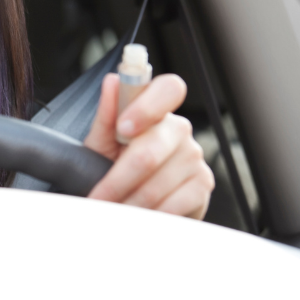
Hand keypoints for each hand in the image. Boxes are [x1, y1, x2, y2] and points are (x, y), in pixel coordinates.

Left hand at [83, 73, 213, 219]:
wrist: (131, 200)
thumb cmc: (114, 165)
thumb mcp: (102, 142)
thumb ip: (106, 115)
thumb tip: (111, 81)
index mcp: (155, 110)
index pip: (167, 89)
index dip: (146, 107)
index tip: (122, 128)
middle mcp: (178, 129)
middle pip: (149, 152)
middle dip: (116, 182)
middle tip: (97, 199)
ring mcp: (194, 156)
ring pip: (155, 185)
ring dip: (127, 205)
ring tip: (110, 213)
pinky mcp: (203, 185)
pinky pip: (174, 204)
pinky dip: (149, 215)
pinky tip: (136, 218)